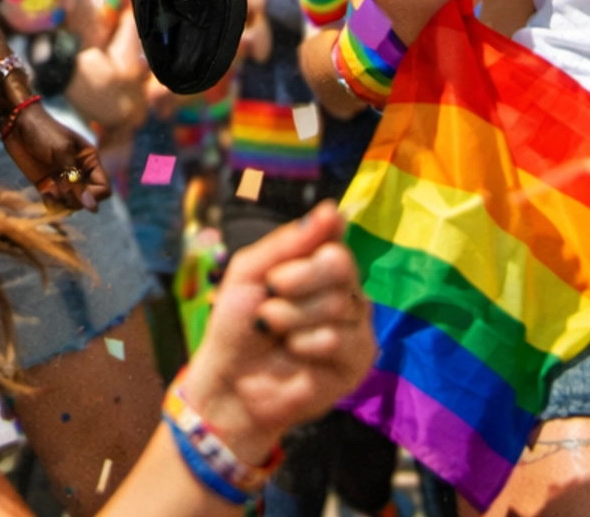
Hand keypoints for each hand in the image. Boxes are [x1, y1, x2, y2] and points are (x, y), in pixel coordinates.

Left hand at [1, 101, 109, 212]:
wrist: (18, 125)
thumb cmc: (44, 132)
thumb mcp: (62, 152)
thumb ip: (75, 180)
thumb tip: (93, 209)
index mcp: (89, 161)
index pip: (103, 189)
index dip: (94, 196)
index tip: (77, 191)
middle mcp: (79, 173)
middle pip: (87, 200)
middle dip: (74, 199)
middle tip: (60, 187)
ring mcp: (63, 181)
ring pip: (72, 205)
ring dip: (62, 202)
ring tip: (49, 190)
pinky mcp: (48, 186)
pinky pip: (56, 205)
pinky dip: (51, 203)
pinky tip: (44, 191)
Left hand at [177, 205, 372, 464]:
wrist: (231, 380)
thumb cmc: (239, 322)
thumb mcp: (252, 270)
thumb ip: (291, 241)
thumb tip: (333, 209)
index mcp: (321, 265)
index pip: (333, 242)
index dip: (303, 260)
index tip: (274, 278)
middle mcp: (345, 290)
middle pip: (341, 266)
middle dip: (296, 285)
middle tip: (268, 305)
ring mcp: (355, 325)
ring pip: (340, 304)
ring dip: (294, 319)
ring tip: (274, 332)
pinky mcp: (358, 361)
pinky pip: (342, 340)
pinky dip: (308, 344)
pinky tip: (294, 353)